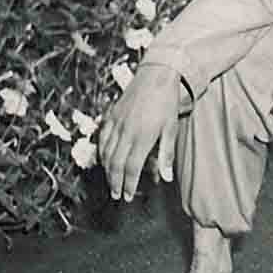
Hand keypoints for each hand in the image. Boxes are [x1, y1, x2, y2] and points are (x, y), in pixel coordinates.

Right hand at [98, 63, 189, 200]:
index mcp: (142, 136)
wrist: (156, 76)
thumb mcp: (171, 128)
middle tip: (117, 195)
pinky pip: (102, 138)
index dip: (128, 184)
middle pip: (115, 163)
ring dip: (107, 170)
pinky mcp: (111, 115)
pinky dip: (101, 152)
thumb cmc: (167, 103)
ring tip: (111, 182)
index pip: (131, 167)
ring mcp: (116, 122)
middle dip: (115, 182)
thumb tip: (166, 178)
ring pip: (106, 152)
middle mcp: (126, 131)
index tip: (127, 196)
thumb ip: (167, 154)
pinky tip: (104, 160)